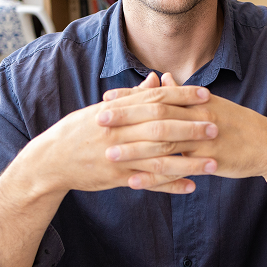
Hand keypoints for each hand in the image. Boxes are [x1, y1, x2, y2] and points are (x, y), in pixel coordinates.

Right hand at [21, 72, 217, 194]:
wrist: (50, 160)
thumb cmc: (79, 131)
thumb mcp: (103, 108)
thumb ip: (133, 96)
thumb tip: (156, 79)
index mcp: (119, 111)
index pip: (156, 99)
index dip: (182, 96)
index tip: (207, 94)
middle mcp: (120, 131)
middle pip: (161, 127)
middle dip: (191, 127)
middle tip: (216, 127)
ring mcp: (119, 155)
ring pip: (159, 157)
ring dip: (188, 161)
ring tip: (213, 163)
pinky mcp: (117, 177)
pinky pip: (149, 181)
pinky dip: (170, 185)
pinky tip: (191, 186)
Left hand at [100, 74, 266, 217]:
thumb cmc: (237, 124)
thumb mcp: (211, 104)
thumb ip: (183, 92)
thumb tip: (163, 76)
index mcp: (196, 101)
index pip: (157, 95)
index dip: (130, 97)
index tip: (105, 98)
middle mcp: (198, 116)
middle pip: (156, 114)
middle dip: (126, 118)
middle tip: (98, 120)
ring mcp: (204, 139)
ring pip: (163, 143)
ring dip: (134, 149)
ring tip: (108, 154)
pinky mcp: (209, 161)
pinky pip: (177, 170)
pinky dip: (154, 176)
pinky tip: (135, 181)